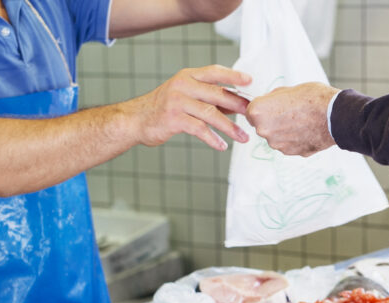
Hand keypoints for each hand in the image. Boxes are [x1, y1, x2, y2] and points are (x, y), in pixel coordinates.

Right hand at [125, 65, 251, 150]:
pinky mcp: (173, 119)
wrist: (135, 120)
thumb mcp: (186, 96)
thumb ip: (209, 98)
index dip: (233, 75)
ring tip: (243, 138)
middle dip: (238, 105)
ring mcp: (177, 101)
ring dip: (230, 127)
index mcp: (188, 76)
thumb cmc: (164, 109)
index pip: (214, 72)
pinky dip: (213, 138)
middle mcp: (183, 85)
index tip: (249, 81)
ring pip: (211, 113)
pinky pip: (199, 129)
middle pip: (217, 93)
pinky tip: (221, 146)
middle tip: (252, 115)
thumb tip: (237, 104)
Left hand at [246, 83, 339, 155]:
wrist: (335, 116)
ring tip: (301, 121)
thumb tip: (270, 103)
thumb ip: (273, 99)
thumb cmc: (313, 99)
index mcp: (258, 112)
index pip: (249, 112)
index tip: (270, 106)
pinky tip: (306, 130)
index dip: (261, 108)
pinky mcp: (290, 152)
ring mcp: (277, 144)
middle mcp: (264, 131)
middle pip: (262, 125)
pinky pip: (288, 144)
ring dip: (283, 131)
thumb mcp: (288, 89)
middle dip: (272, 120)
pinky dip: (294, 139)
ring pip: (276, 136)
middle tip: (289, 112)